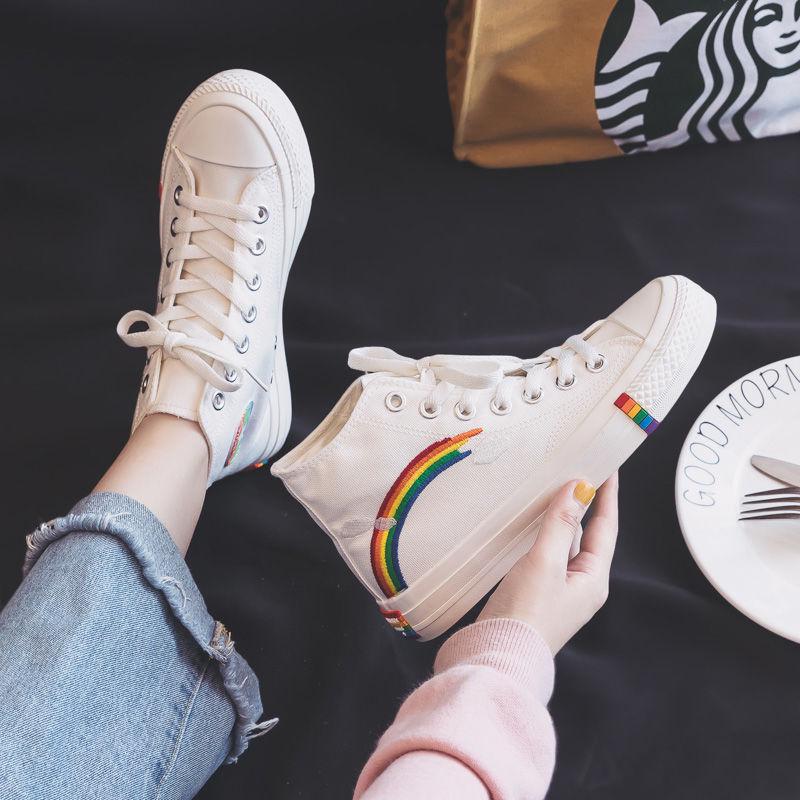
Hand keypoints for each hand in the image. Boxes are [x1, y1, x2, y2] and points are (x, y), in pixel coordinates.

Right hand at [477, 473, 618, 654]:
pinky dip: (540, 536)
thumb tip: (580, 489)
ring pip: (563, 544)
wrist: (496, 655)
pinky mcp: (536, 594)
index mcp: (592, 579)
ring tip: (549, 491)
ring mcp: (558, 591)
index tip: (609, 468)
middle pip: (586, 534)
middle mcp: (580, 585)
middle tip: (574, 472)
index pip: (606, 526)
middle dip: (581, 505)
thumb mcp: (544, 561)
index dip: (608, 496)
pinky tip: (527, 526)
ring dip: (558, 520)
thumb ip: (560, 523)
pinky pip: (544, 556)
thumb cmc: (525, 613)